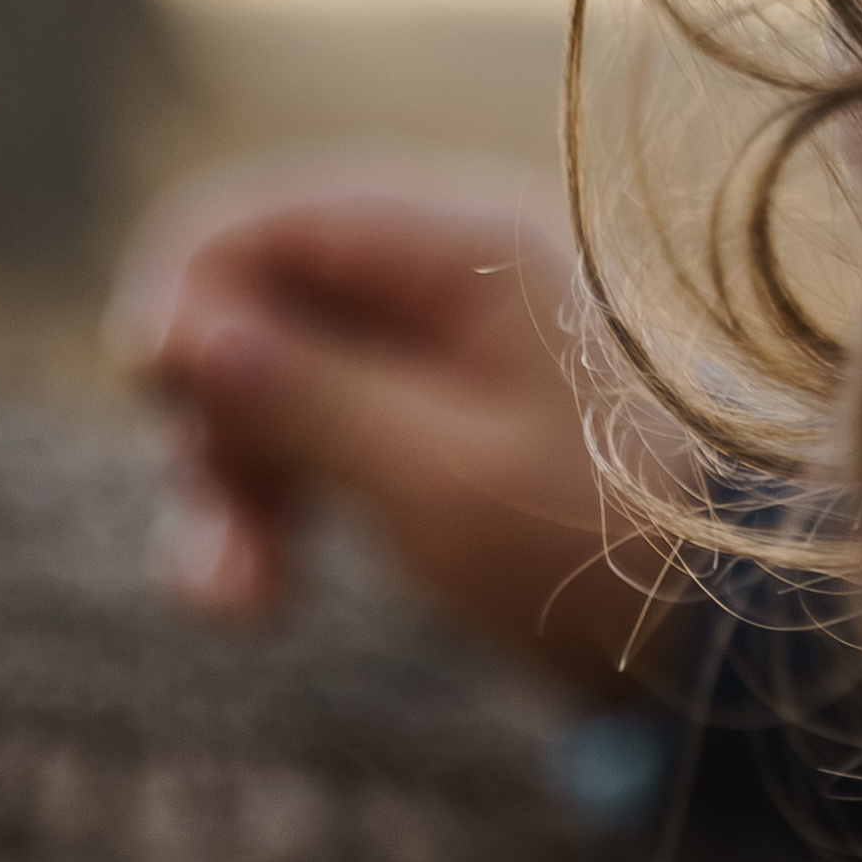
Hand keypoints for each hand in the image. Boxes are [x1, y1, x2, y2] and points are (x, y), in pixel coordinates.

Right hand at [105, 156, 680, 692]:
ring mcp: (430, 363)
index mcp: (457, 252)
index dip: (182, 297)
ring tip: (237, 607)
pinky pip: (313, 450)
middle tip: (214, 564)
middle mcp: (437, 287)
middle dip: (209, 433)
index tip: (148, 392)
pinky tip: (259, 597)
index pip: (262, 221)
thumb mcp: (438, 480)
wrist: (714, 641)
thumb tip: (182, 332)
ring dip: (229, 495)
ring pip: (270, 395)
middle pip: (251, 316)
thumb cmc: (595, 551)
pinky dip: (275, 516)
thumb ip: (308, 399)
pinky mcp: (426, 437)